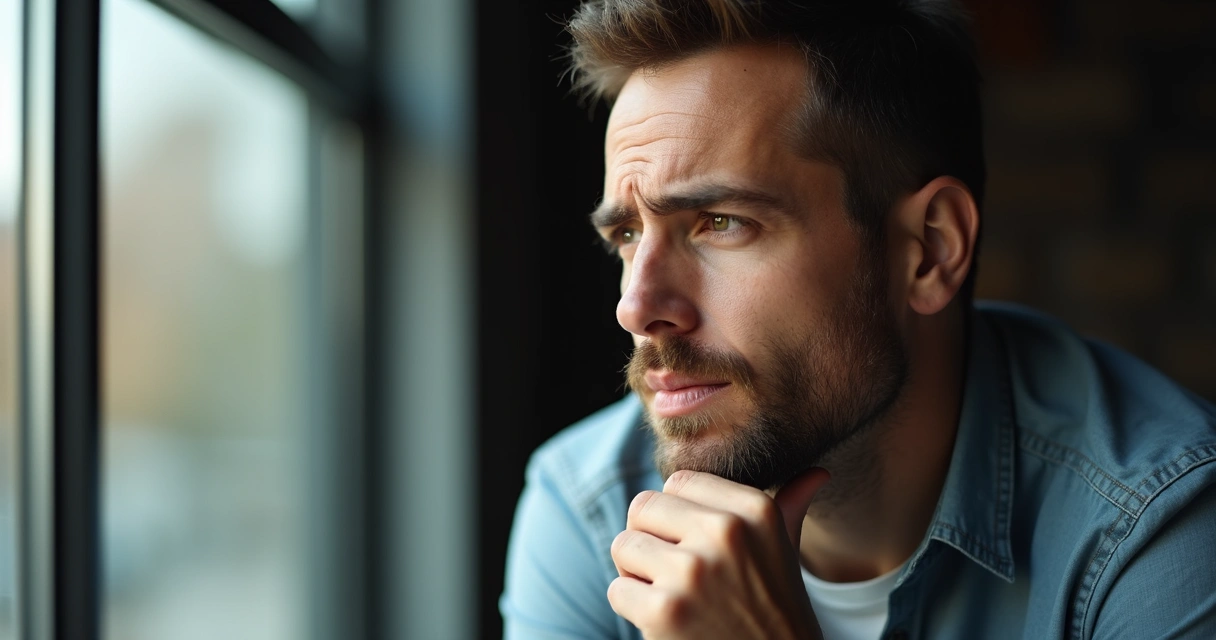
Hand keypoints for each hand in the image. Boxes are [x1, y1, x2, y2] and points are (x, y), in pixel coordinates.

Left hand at [607, 468, 830, 639]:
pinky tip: (667, 622)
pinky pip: (617, 590)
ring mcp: (694, 571)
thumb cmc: (773, 610)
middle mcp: (727, 532)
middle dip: (649, 540)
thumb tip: (816, 473)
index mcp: (755, 510)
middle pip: (642, 507)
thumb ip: (790, 507)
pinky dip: (633, 609)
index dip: (675, 516)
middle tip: (677, 573)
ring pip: (623, 546)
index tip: (696, 547)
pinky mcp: (665, 610)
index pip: (677, 482)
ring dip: (637, 575)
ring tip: (673, 595)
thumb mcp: (784, 553)